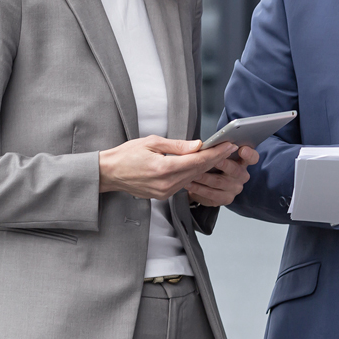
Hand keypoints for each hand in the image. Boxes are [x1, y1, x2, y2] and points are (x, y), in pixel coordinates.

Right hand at [98, 136, 236, 200]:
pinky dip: (193, 174)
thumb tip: (198, 145)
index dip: (216, 153)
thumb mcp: (152, 142)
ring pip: (193, 178)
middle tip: (229, 147)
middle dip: (215, 159)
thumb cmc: (126, 155)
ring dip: (206, 167)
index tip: (228, 145)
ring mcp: (165, 192)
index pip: (197, 161)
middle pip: (199, 171)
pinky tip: (200, 166)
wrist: (109, 173)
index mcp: (164, 168)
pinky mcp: (163, 196)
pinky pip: (184, 184)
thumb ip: (177, 146)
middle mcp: (167, 184)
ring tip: (219, 154)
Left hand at [186, 146, 258, 207]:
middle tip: (213, 160)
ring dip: (204, 177)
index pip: (252, 157)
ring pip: (219, 182)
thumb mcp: (212, 154)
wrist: (204, 185)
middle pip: (236, 170)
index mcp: (242, 161)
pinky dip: (198, 188)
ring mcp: (234, 188)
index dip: (249, 154)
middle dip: (223, 164)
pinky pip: (211, 194)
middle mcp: (241, 175)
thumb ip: (210, 148)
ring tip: (192, 172)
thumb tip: (199, 144)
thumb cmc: (211, 165)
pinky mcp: (225, 199)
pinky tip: (189, 183)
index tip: (242, 149)